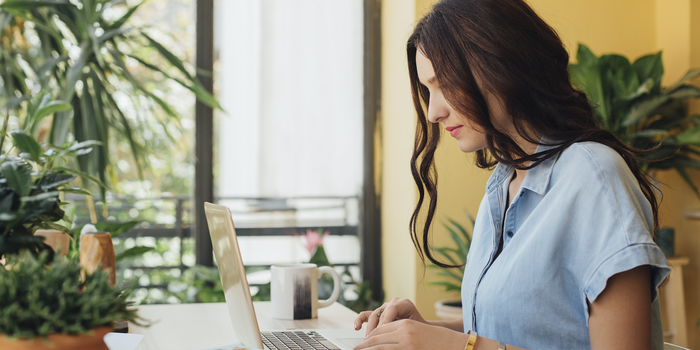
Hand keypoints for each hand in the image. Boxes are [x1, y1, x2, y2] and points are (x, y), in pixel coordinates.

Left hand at [353, 319, 468, 349]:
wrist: (456, 345)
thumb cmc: (438, 342)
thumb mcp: (417, 335)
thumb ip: (401, 336)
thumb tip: (383, 343)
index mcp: (404, 324)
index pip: (380, 331)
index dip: (368, 339)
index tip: (361, 345)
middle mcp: (403, 330)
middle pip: (377, 337)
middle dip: (364, 346)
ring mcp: (406, 341)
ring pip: (380, 346)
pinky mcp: (410, 348)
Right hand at [354, 298, 426, 335]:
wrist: (422, 329)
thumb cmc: (420, 330)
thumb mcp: (414, 328)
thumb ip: (403, 330)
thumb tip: (393, 336)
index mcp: (404, 304)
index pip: (392, 309)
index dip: (386, 321)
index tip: (384, 333)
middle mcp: (393, 303)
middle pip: (381, 314)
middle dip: (377, 328)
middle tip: (375, 340)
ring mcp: (384, 308)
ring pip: (372, 316)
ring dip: (370, 329)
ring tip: (368, 339)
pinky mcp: (378, 314)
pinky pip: (366, 315)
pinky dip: (360, 320)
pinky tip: (357, 327)